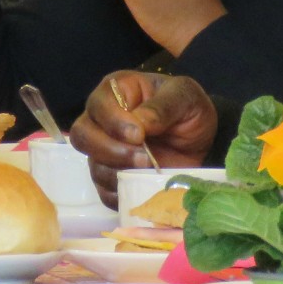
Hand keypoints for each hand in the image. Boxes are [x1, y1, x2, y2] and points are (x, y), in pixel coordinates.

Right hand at [70, 72, 218, 203]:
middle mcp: (102, 119)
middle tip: (143, 158)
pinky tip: (143, 187)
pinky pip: (104, 191)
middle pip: (82, 136)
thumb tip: (139, 122)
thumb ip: (163, 106)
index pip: (98, 104)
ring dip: (119, 173)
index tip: (139, 135)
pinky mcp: (110, 176)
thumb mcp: (185, 97)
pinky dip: (121, 193)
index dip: (113, 122)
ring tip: (149, 171)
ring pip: (93, 166)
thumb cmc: (188, 109)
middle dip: (110, 150)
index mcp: (116, 91)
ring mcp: (103, 150)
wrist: (200, 140)